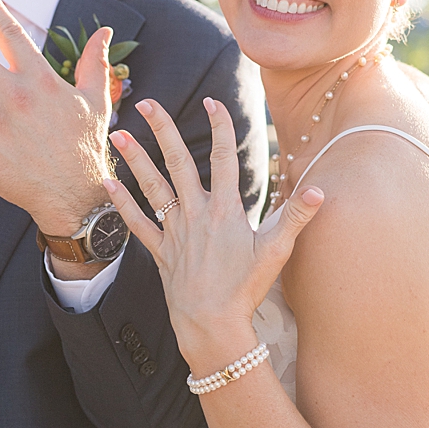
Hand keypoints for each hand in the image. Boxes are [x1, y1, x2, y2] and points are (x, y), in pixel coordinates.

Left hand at [104, 97, 324, 375]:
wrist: (211, 325)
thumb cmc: (246, 290)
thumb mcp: (276, 252)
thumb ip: (296, 217)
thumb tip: (320, 189)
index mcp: (225, 210)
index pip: (225, 158)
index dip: (220, 127)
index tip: (214, 102)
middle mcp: (196, 214)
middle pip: (178, 162)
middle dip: (163, 129)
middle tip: (146, 103)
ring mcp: (175, 232)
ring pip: (152, 187)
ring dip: (134, 159)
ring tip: (117, 135)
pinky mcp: (161, 251)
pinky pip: (138, 223)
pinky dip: (121, 203)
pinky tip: (107, 183)